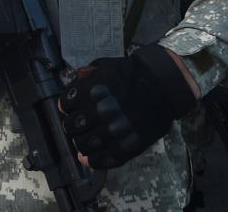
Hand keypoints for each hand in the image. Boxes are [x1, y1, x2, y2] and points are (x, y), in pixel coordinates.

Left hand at [60, 44, 197, 168]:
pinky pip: (102, 160)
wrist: (162, 87)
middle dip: (72, 124)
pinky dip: (92, 160)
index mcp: (91, 91)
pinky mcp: (127, 146)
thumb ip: (85, 76)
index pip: (65, 105)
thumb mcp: (103, 66)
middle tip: (78, 123)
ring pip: (83, 145)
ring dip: (81, 142)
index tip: (70, 107)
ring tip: (85, 138)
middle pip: (71, 126)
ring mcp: (114, 132)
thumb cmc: (130, 75)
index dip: (66, 106)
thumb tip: (73, 86)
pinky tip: (89, 156)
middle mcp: (100, 112)